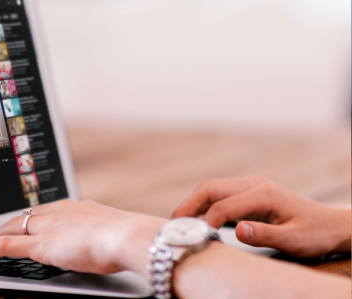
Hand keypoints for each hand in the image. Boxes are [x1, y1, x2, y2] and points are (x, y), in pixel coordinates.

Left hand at [0, 200, 165, 275]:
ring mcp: (48, 227)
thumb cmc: (130, 238)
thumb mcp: (114, 233)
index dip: (30, 218)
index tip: (26, 222)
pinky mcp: (40, 245)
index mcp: (77, 207)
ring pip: (12, 227)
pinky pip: (5, 246)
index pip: (45, 210)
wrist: (129, 237)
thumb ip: (103, 235)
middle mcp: (59, 211)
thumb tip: (107, 242)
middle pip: (25, 216)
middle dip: (8, 224)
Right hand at [172, 176, 350, 257]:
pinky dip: (201, 205)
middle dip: (187, 206)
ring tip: (178, 224)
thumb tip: (237, 230)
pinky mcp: (246, 193)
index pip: (223, 206)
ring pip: (210, 189)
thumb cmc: (313, 234)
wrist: (329, 224)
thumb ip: (265, 236)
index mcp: (263, 194)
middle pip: (209, 189)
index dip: (204, 222)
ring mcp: (249, 186)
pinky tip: (194, 220)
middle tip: (172, 226)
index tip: (192, 238)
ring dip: (191, 204)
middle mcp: (254, 184)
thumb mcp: (294, 240)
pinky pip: (217, 194)